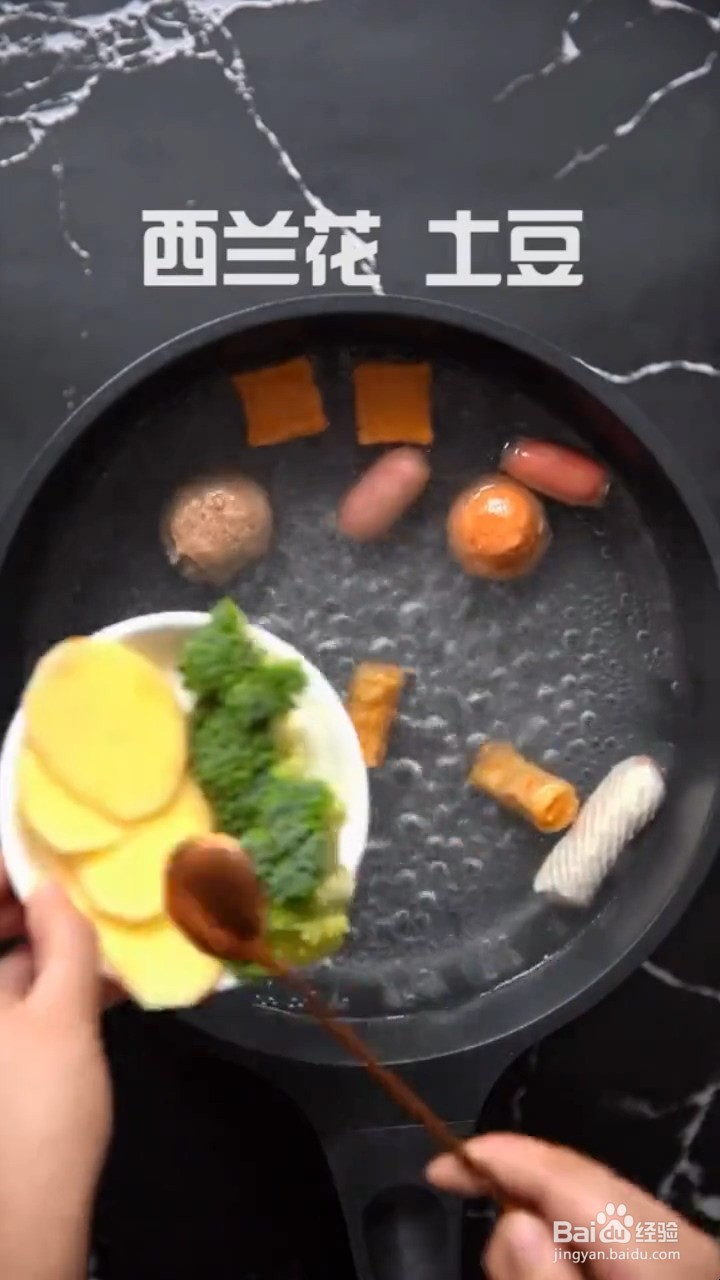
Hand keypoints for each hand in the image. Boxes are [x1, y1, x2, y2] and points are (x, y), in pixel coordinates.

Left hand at [0, 866, 110, 1279]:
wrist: (19, 1233)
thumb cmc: (36, 1112)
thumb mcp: (64, 1015)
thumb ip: (64, 939)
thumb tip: (54, 885)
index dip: (2, 863)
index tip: (45, 841)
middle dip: (29, 904)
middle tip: (87, 884)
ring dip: (45, 946)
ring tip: (108, 932)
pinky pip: (6, 1003)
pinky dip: (44, 987)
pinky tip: (101, 984)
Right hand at [428, 1133, 719, 1278]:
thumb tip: (511, 1222)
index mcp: (656, 1251)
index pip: (567, 1176)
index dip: (500, 1158)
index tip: (440, 1167)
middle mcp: (674, 1236)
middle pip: (578, 1180)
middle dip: (515, 1191)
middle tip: (461, 1203)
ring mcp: (682, 1251)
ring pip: (590, 1204)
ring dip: (539, 1227)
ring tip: (517, 1267)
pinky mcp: (677, 1266)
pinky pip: (606, 1232)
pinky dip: (567, 1245)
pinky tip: (554, 1267)